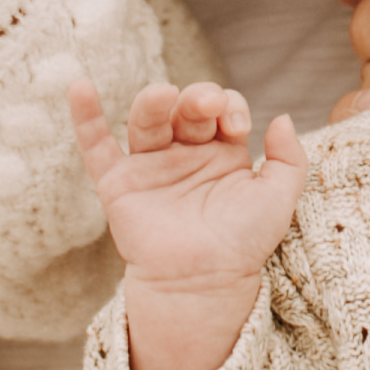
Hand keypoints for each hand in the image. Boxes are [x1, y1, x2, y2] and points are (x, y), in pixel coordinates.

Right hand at [72, 75, 308, 290]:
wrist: (204, 282)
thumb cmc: (243, 242)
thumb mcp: (279, 197)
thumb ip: (290, 158)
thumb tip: (282, 118)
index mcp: (222, 152)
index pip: (222, 109)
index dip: (229, 106)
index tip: (236, 124)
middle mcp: (185, 153)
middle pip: (186, 108)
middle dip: (197, 98)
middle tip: (206, 104)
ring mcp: (150, 166)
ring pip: (146, 120)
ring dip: (153, 101)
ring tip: (163, 95)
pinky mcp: (118, 184)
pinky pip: (97, 147)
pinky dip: (85, 118)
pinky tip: (79, 88)